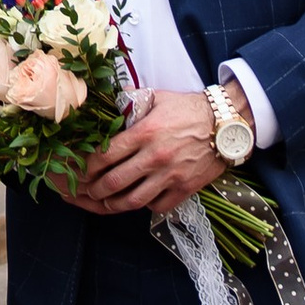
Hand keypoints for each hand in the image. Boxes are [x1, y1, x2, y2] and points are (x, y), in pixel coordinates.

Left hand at [72, 82, 251, 220]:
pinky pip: (157, 206)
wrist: (226, 123)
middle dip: (94, 190)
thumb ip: (131, 102)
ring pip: (133, 200)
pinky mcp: (185, 189)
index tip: (78, 171)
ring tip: (104, 203)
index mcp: (144, 133)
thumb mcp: (157, 97)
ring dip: (113, 205)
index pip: (105, 156)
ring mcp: (170, 176)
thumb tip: (108, 105)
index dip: (87, 167)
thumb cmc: (188, 108)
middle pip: (114, 182)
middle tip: (86, 191)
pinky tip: (137, 201)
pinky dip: (144, 206)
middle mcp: (154, 157)